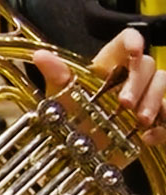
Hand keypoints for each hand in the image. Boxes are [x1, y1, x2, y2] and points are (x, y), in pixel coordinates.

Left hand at [34, 28, 165, 145]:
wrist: (76, 154)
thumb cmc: (69, 119)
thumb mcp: (60, 98)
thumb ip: (57, 77)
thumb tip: (40, 56)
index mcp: (107, 65)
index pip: (125, 41)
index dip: (133, 41)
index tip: (135, 51)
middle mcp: (129, 77)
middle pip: (147, 65)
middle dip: (139, 82)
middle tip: (125, 103)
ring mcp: (144, 97)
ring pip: (162, 84)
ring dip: (154, 101)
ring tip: (140, 120)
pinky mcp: (155, 120)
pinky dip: (162, 128)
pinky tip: (147, 138)